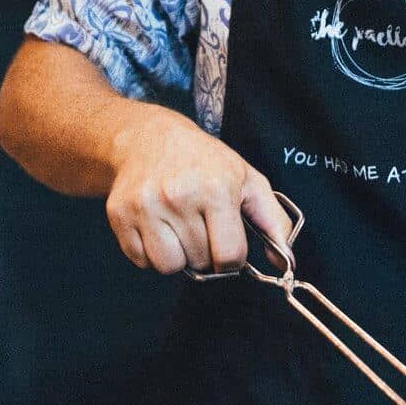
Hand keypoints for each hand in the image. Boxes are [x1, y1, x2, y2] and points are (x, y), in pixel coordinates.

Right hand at [104, 111, 292, 274]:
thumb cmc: (205, 162)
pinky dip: (150, 251)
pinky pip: (140, 260)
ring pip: (168, 266)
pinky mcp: (119, 214)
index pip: (229, 256)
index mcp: (217, 189)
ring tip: (178, 227)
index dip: (231, 258)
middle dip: (204, 251)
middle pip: (200, 262)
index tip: (227, 242)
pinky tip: (157, 225)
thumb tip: (286, 263)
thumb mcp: (248, 181)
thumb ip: (274, 223)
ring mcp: (146, 206)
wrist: (148, 138)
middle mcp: (179, 196)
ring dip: (177, 255)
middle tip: (199, 223)